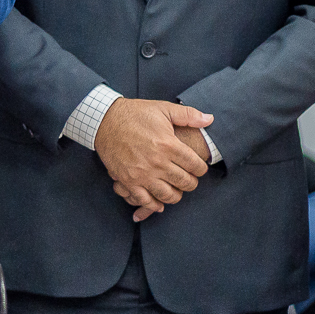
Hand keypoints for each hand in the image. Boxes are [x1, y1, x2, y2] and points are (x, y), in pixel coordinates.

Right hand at [95, 99, 210, 219]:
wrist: (105, 120)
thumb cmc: (135, 113)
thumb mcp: (163, 109)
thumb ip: (189, 115)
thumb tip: (209, 119)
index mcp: (169, 145)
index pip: (195, 166)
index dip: (201, 168)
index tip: (198, 167)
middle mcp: (157, 162)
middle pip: (185, 183)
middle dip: (191, 182)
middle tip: (189, 179)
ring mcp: (142, 174)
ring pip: (168, 195)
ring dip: (176, 195)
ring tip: (176, 189)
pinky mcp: (128, 181)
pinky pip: (145, 200)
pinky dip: (154, 205)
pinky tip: (159, 203)